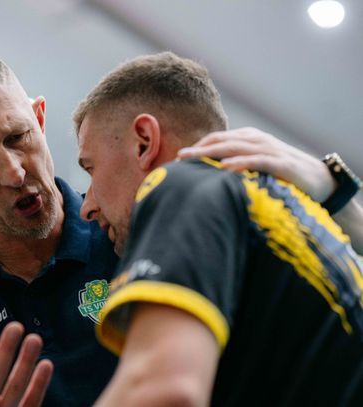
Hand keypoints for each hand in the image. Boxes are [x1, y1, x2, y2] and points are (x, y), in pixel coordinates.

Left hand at [177, 127, 334, 201]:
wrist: (320, 180)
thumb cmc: (282, 174)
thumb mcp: (256, 165)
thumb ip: (235, 165)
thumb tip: (209, 175)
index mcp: (249, 138)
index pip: (217, 139)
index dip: (198, 146)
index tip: (180, 157)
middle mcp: (257, 140)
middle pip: (222, 141)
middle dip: (199, 149)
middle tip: (179, 157)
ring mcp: (269, 150)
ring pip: (236, 148)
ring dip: (212, 153)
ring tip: (193, 159)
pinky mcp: (282, 164)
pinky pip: (258, 161)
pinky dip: (241, 163)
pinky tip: (225, 168)